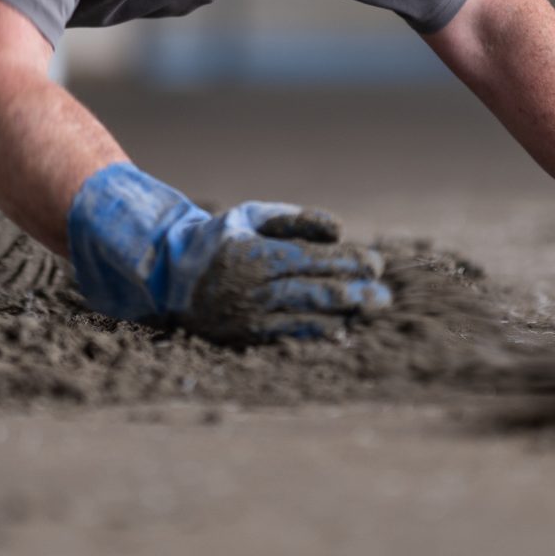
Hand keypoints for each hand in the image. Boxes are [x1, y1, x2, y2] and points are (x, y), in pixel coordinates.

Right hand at [67, 163, 390, 344]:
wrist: (170, 275)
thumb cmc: (222, 238)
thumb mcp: (252, 216)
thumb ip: (296, 219)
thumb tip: (339, 229)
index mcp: (254, 254)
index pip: (314, 260)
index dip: (350, 262)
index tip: (376, 263)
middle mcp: (252, 289)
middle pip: (316, 293)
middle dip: (357, 294)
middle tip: (385, 296)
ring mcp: (249, 318)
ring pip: (308, 320)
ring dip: (345, 316)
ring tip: (372, 310)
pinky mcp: (247, 338)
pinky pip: (291, 339)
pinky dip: (321, 336)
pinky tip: (343, 331)